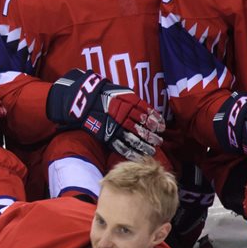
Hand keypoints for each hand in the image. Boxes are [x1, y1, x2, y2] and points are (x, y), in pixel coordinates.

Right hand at [46, 69, 164, 158]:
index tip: (162, 128)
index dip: (156, 122)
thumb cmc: (105, 93)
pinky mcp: (107, 136)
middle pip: (142, 129)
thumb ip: (135, 101)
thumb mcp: (123, 92)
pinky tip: (138, 155)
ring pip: (134, 139)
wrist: (84, 99)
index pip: (147, 115)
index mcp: (130, 103)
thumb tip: (148, 111)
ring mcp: (115, 127)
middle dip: (152, 136)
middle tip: (159, 141)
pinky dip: (131, 152)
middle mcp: (125, 116)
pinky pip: (121, 146)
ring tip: (152, 150)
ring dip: (144, 146)